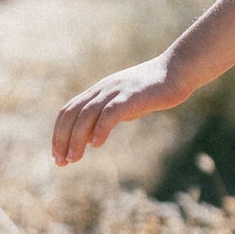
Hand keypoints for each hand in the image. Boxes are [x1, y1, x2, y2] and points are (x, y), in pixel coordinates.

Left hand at [52, 54, 186, 165]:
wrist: (176, 72)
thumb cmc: (152, 91)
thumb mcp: (124, 104)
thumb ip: (107, 116)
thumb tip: (91, 138)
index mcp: (98, 91)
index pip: (68, 111)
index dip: (59, 133)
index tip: (58, 155)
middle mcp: (102, 90)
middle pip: (72, 114)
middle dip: (62, 139)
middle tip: (61, 161)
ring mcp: (116, 92)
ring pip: (86, 115)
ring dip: (76, 139)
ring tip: (73, 159)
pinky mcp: (131, 96)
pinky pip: (110, 113)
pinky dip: (100, 129)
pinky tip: (96, 145)